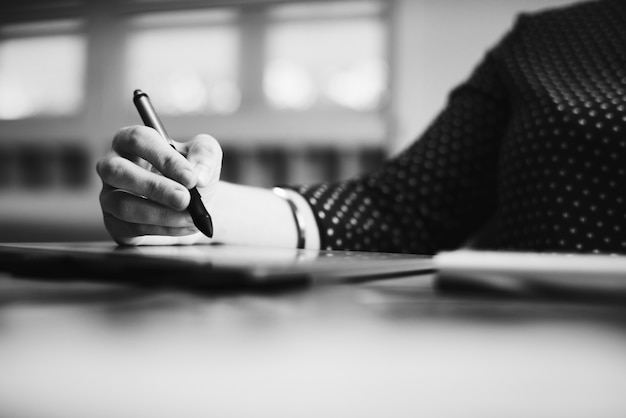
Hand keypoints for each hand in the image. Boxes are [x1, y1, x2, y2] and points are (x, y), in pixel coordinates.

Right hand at [96, 126, 222, 244]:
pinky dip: (163, 229)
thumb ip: (205, 155)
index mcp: (131, 140)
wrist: (192, 207)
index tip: (191, 178)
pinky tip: (184, 226)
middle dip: (155, 187)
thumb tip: (198, 176)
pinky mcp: (114, 223)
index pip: (138, 140)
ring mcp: (109, 196)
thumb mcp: (206, 154)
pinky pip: (131, 229)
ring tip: (190, 218)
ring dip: (160, 214)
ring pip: (122, 205)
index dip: (164, 159)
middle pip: (117, 171)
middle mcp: (112, 165)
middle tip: (185, 199)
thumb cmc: (191, 174)